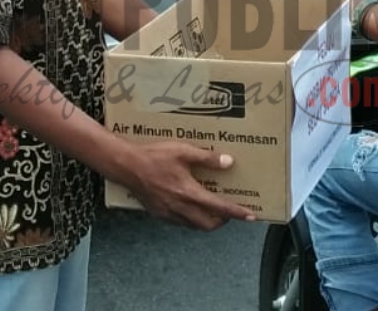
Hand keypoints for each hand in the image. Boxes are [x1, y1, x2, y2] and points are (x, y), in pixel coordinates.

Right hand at [123, 142, 257, 229]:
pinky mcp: (159, 214)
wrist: (126, 166)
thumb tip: (228, 162)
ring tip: (214, 210)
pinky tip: (191, 207)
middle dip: (223, 221)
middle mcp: (180, 208)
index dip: (237, 213)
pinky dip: (192, 219)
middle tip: (230, 211)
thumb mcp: (183, 151)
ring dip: (207, 221)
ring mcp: (168, 213)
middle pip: (209, 224)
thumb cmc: (154, 156)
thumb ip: (207, 158)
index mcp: (188, 193)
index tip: (251, 216)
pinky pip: (181, 223)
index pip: (219, 208)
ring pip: (194, 226)